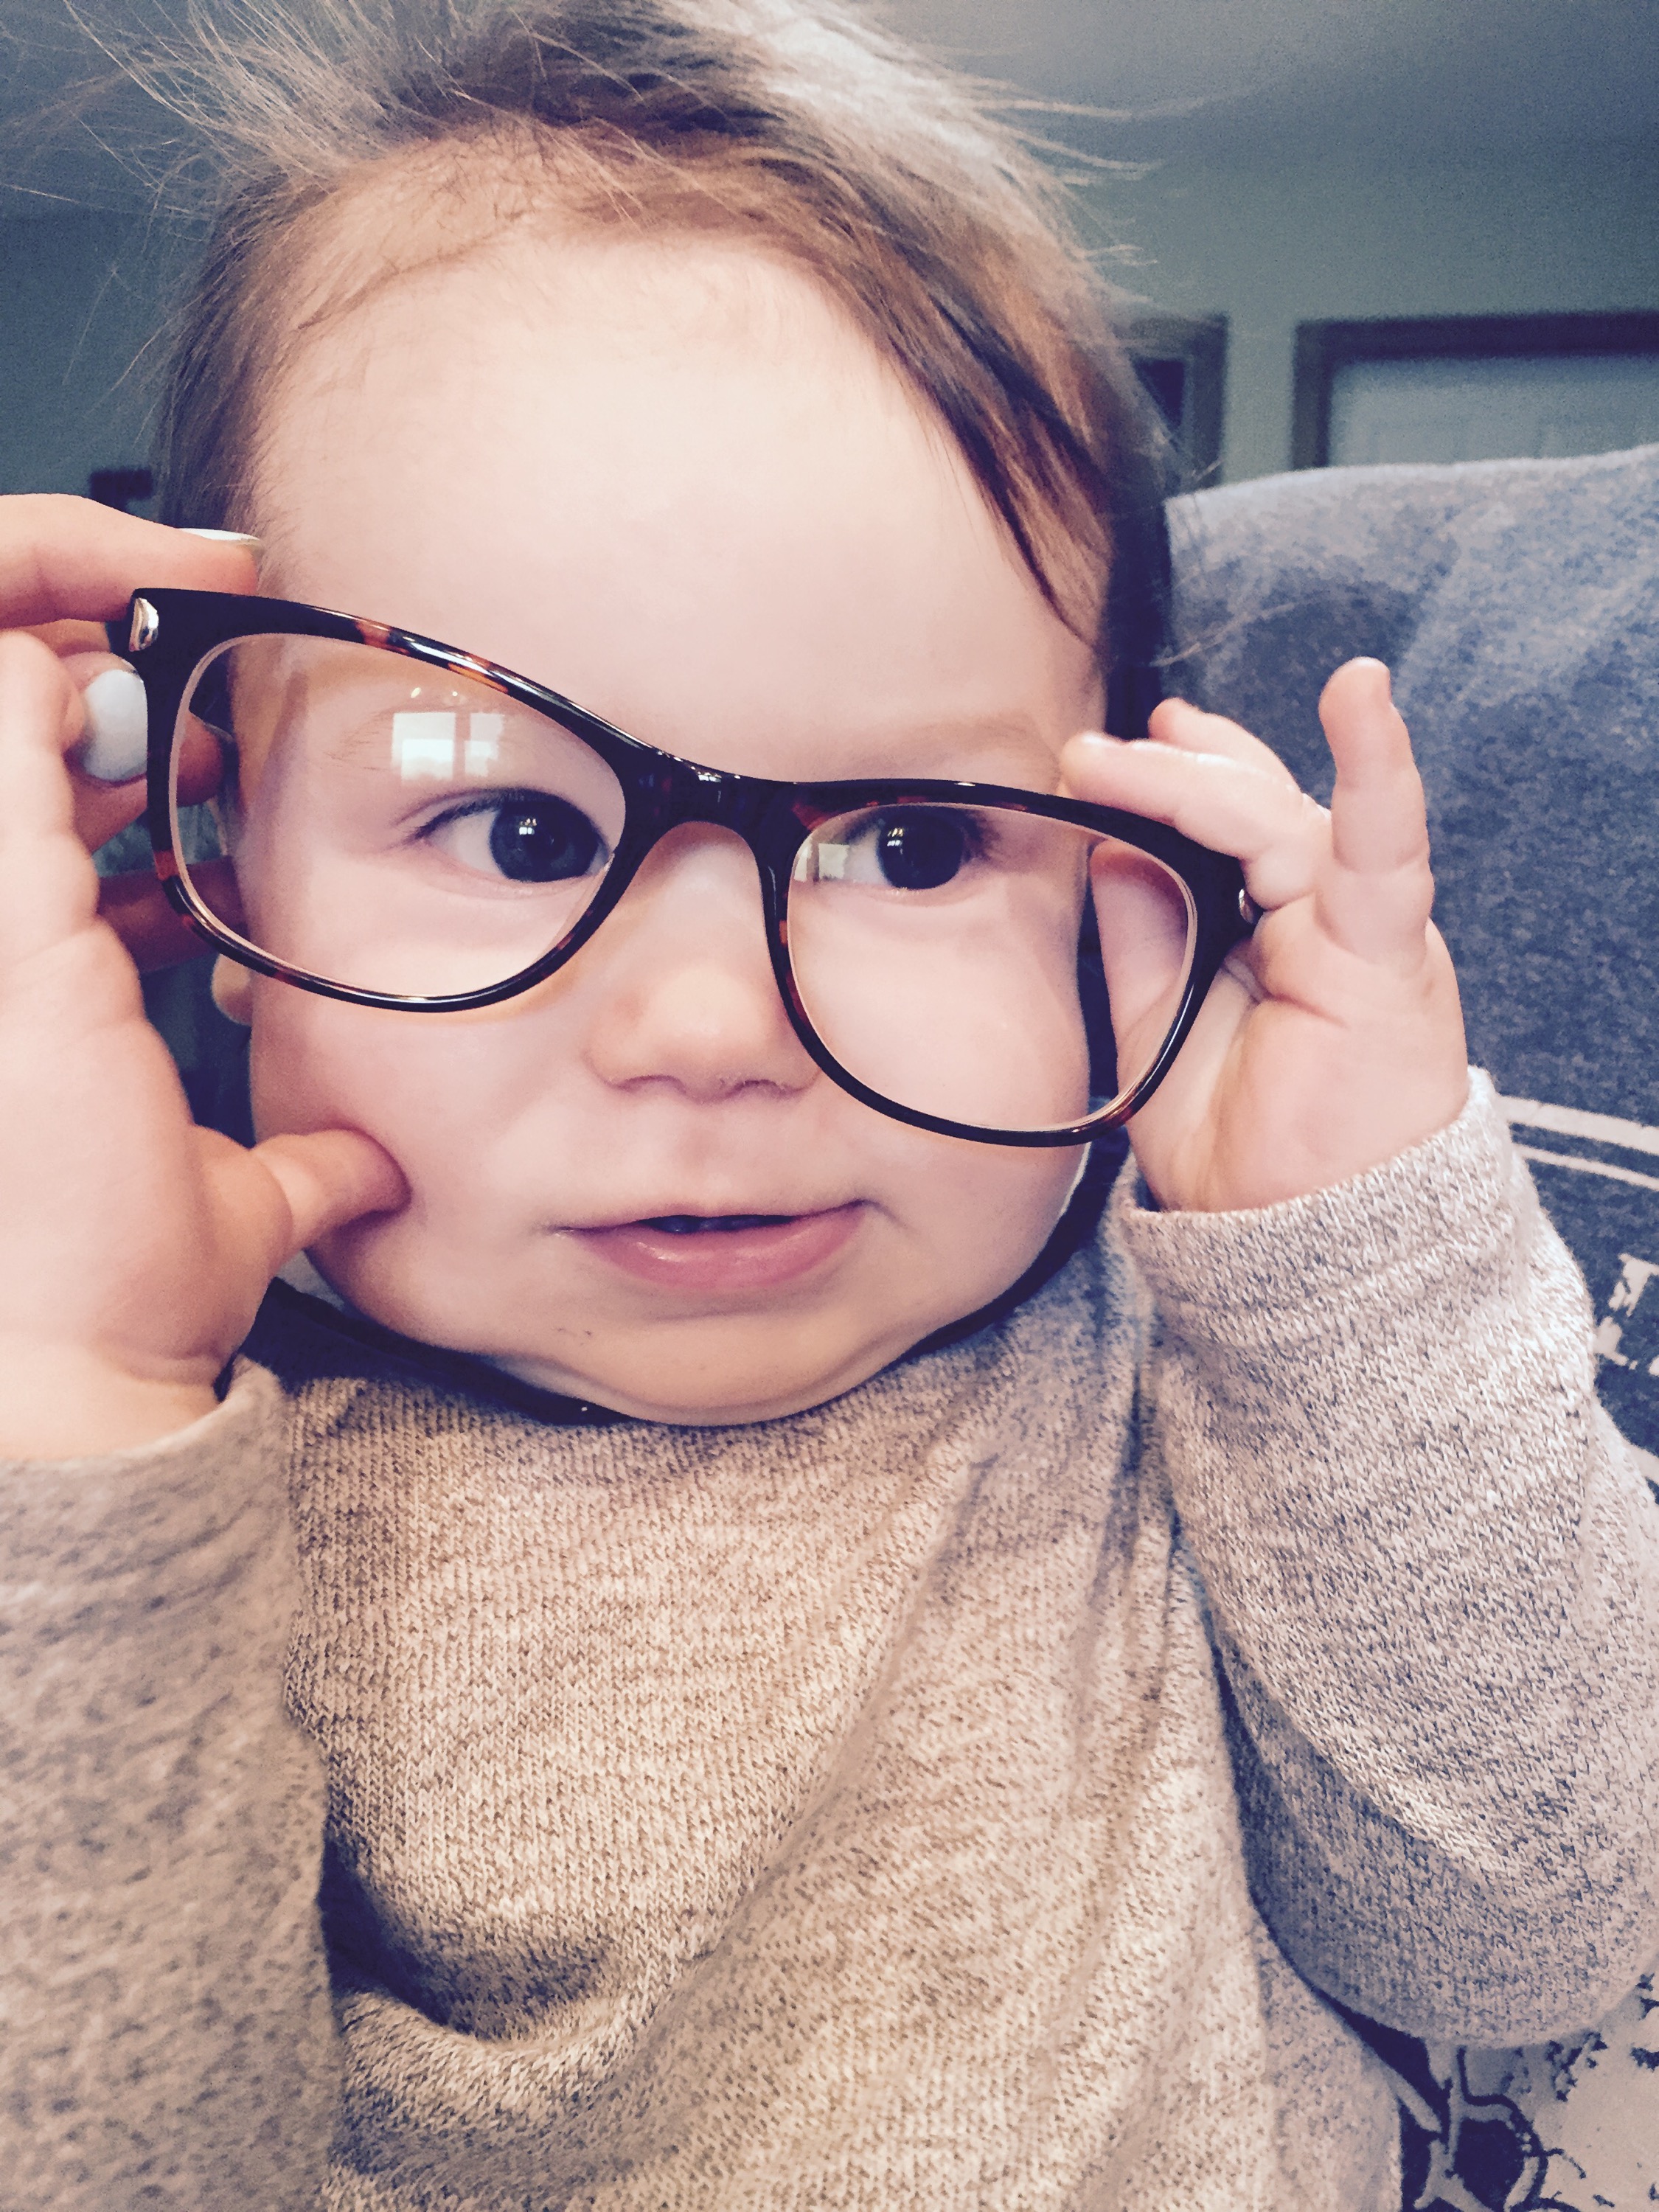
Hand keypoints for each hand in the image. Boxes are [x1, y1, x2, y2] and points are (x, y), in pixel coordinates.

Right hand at [0, 496, 405, 1455]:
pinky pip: (6, 687)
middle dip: (92, 635)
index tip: (213, 728)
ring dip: (93, 617)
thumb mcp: (233, 1198)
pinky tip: (163, 603)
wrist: (75, 1358)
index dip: (97, 723)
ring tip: (197, 604)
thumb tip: (368, 1170)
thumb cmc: (115, 1289)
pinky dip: (69, 627)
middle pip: (1, 711)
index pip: (31, 791)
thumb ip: (296, 1167)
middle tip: (206, 612)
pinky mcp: (6, 901)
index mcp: (20, 965)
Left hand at [1062, 658, 1467, 1212]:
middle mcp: (1327, 916)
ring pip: (1282, 821)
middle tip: (1088, 752)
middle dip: (1169, 770)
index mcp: (1279, 929)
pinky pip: (1383, 850)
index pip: (1231, 823)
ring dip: (1202, 780)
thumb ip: (1142, 929)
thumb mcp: (1154, 1021)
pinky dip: (1377, 772)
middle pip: (1252, 808)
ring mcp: (1362, 928)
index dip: (1171, 775)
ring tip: (1132, 749)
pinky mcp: (1385, 953)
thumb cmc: (1237, 1149)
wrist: (1289, 1245)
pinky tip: (1362, 696)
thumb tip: (1112, 838)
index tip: (1097, 753)